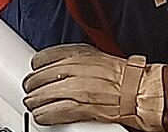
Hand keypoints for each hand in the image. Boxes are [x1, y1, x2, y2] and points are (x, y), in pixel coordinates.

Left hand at [22, 44, 164, 131]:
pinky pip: (54, 112)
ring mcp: (76, 89)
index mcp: (76, 54)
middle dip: (32, 85)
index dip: (36, 66)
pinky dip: (44, 115)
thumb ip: (73, 57)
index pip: (43, 58)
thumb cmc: (119, 73)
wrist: (136, 88)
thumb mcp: (93, 54)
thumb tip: (57, 62)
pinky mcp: (80, 107)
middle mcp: (73, 69)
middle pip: (39, 77)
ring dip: (35, 101)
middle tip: (31, 89)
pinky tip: (41, 115)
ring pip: (43, 95)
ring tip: (33, 103)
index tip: (36, 70)